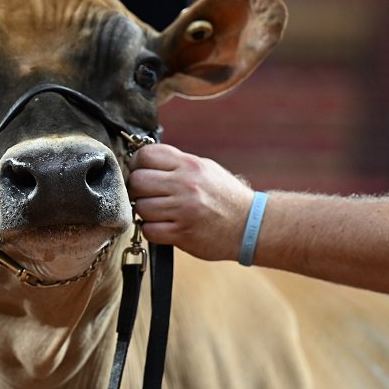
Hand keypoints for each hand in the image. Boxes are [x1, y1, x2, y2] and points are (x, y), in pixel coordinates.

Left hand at [127, 144, 254, 261]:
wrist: (250, 225)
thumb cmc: (225, 197)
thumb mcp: (205, 169)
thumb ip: (176, 164)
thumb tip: (145, 162)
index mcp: (190, 165)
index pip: (146, 155)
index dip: (137, 163)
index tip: (141, 171)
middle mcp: (186, 184)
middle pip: (137, 181)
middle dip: (137, 189)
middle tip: (146, 195)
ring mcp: (183, 209)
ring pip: (140, 207)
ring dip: (145, 212)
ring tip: (158, 212)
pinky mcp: (182, 233)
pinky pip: (149, 230)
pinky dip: (152, 230)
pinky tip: (164, 226)